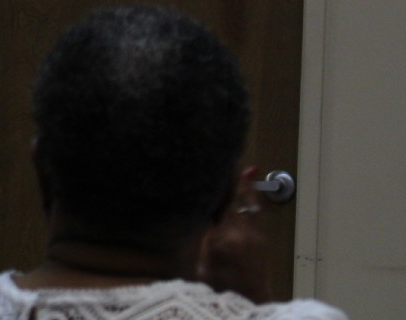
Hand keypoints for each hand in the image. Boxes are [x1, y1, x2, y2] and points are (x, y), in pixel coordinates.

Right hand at [197, 166, 271, 303]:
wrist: (251, 304)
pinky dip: (249, 202)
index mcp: (223, 238)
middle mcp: (243, 233)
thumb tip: (205, 214)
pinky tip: (248, 195)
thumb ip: (205, 237)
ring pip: (249, 205)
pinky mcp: (263, 241)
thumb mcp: (202, 263)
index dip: (221, 184)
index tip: (217, 167)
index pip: (221, 202)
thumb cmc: (222, 289)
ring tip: (246, 171)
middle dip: (236, 181)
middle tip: (234, 161)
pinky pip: (254, 215)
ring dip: (246, 189)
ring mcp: (256, 237)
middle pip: (239, 199)